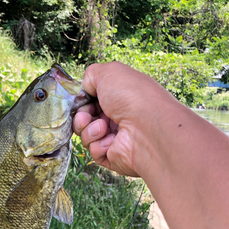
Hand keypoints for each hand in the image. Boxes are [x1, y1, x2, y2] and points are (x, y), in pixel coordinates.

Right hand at [73, 62, 174, 176]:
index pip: (91, 101)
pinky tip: (112, 141)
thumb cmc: (131, 96)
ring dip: (89, 130)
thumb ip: (91, 75)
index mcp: (119, 98)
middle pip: (85, 119)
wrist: (147, 128)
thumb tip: (85, 89)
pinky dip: (99, 145)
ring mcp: (116, 138)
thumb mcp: (109, 72)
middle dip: (81, 117)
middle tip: (86, 116)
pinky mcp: (114, 156)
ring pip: (86, 136)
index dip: (83, 101)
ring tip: (102, 127)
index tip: (82, 101)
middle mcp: (118, 117)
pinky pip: (95, 152)